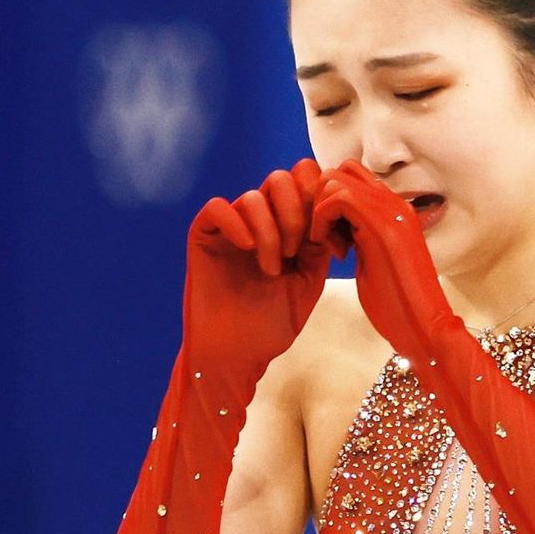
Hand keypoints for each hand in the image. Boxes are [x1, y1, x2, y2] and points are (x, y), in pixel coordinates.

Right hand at [183, 157, 332, 375]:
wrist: (238, 355)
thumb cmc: (273, 324)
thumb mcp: (310, 278)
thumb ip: (320, 241)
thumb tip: (331, 206)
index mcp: (286, 225)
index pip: (304, 181)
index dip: (319, 200)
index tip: (329, 240)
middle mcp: (259, 220)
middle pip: (281, 179)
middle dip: (296, 213)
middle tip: (296, 252)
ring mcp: (230, 227)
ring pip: (253, 196)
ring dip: (270, 232)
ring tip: (272, 269)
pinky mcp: (203, 236)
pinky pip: (217, 208)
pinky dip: (236, 223)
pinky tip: (247, 249)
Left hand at [309, 159, 458, 359]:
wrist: (422, 326)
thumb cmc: (397, 303)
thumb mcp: (374, 259)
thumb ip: (361, 236)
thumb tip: (340, 227)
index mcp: (395, 211)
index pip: (352, 177)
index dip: (330, 200)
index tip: (330, 234)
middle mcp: (394, 203)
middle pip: (341, 171)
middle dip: (320, 200)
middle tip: (324, 237)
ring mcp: (390, 210)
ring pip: (335, 180)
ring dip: (319, 211)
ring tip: (328, 245)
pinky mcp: (381, 224)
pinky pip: (335, 199)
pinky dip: (321, 221)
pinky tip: (333, 251)